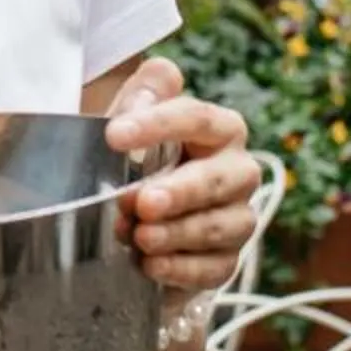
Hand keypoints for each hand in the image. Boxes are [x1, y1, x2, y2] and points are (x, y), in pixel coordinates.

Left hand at [105, 57, 260, 292]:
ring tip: (139, 237)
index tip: (113, 136)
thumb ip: (143, 94)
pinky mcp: (227, 260)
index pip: (196, 118)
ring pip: (220, 226)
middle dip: (180, 191)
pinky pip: (215, 267)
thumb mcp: (128, 124)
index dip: (156, 125)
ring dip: (176, 233)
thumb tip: (158, 82)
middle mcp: (237, 170)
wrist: (131, 228)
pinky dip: (181, 268)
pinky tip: (150, 265)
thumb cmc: (133, 164)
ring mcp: (237, 217)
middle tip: (142, 201)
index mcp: (217, 129)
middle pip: (218, 178)